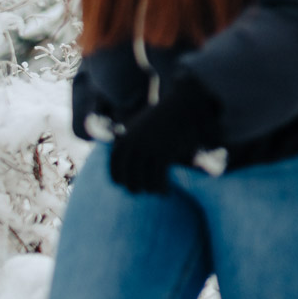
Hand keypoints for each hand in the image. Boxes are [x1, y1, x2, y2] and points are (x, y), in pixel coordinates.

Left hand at [109, 79, 221, 194]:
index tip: (123, 185)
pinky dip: (162, 188)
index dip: (119, 178)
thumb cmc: (161, 116)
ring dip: (150, 189)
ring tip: (157, 192)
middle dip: (134, 187)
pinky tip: (166, 192)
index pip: (115, 168)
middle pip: (128, 178)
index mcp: (124, 140)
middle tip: (141, 191)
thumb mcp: (137, 124)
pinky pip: (159, 179)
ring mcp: (148, 151)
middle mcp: (133, 147)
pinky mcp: (164, 154)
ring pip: (144, 181)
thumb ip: (126, 137)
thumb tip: (116, 150)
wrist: (183, 106)